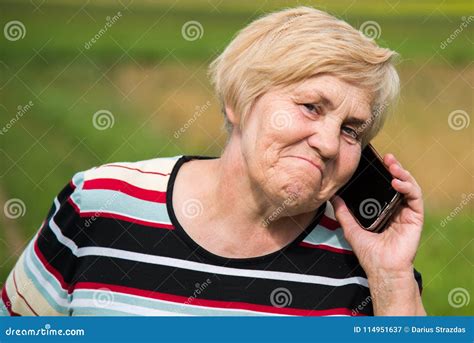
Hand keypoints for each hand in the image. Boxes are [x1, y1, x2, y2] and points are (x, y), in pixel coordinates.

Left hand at [330, 153, 423, 277]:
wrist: (381, 269)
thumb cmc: (368, 252)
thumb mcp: (351, 228)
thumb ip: (343, 213)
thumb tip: (332, 197)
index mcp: (384, 209)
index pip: (385, 186)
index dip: (382, 172)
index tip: (375, 161)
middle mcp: (397, 209)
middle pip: (399, 182)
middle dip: (394, 167)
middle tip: (387, 157)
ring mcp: (407, 213)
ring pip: (409, 186)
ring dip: (402, 173)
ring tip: (392, 165)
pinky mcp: (415, 218)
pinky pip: (415, 198)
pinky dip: (408, 187)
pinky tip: (396, 182)